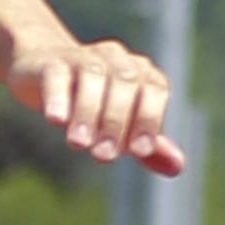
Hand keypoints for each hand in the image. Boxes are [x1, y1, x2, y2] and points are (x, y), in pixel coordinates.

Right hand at [6, 38, 185, 174]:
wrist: (46, 71)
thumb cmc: (96, 104)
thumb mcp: (125, 126)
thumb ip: (150, 146)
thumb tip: (177, 168)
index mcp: (141, 73)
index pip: (154, 89)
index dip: (149, 119)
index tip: (139, 151)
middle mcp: (117, 58)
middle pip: (124, 82)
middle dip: (116, 121)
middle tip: (104, 156)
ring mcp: (84, 57)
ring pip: (92, 77)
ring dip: (88, 112)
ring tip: (79, 144)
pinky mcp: (52, 62)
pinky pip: (57, 75)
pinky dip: (58, 97)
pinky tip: (55, 120)